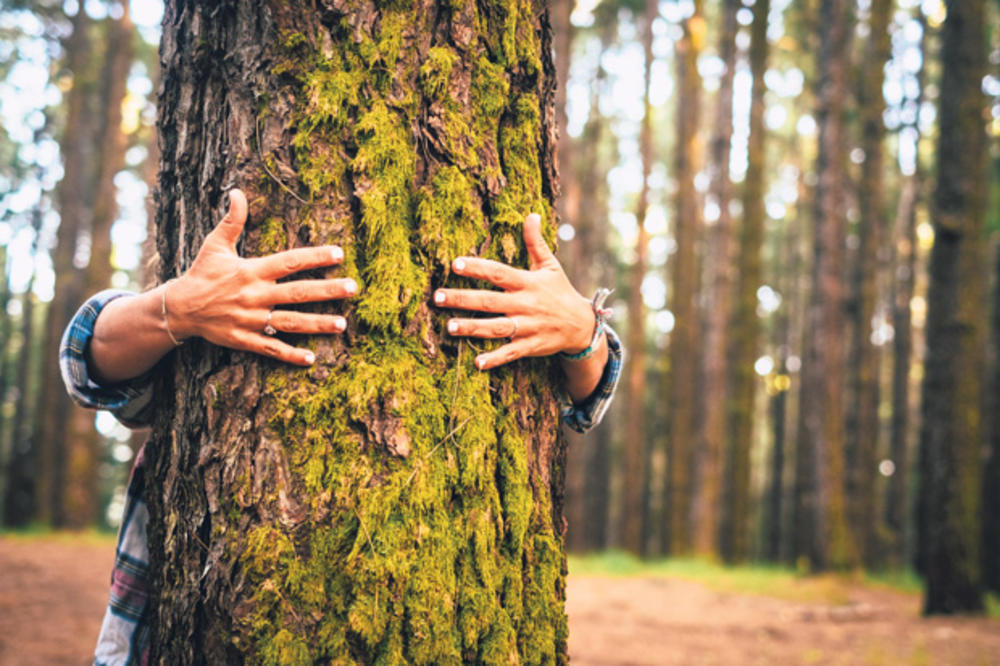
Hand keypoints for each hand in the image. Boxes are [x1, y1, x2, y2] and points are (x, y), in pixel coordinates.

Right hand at [166, 189, 357, 365]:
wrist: (180, 308)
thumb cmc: (202, 273)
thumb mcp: (215, 244)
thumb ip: (232, 221)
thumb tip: (236, 192)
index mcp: (251, 271)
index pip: (289, 262)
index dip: (315, 257)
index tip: (339, 253)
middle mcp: (254, 295)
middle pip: (297, 293)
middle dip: (327, 290)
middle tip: (353, 287)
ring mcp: (250, 319)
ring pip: (290, 323)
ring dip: (317, 324)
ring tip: (343, 324)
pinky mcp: (244, 339)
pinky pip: (270, 348)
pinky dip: (290, 355)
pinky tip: (311, 359)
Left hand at [434, 213, 595, 370]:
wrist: (581, 325)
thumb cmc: (560, 291)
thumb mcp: (550, 266)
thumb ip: (536, 242)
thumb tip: (532, 214)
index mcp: (527, 283)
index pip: (499, 273)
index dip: (478, 268)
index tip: (455, 264)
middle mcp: (525, 304)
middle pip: (490, 301)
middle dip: (463, 299)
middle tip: (438, 297)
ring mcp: (528, 327)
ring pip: (496, 327)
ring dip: (473, 328)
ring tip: (450, 327)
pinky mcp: (530, 346)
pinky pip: (511, 353)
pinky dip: (495, 358)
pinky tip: (477, 362)